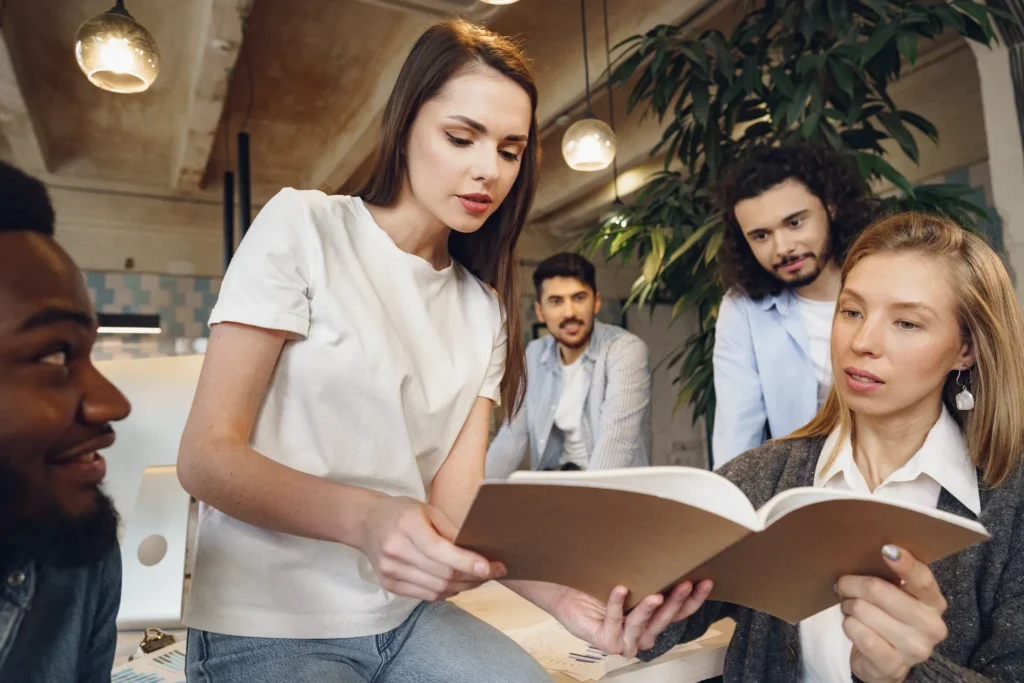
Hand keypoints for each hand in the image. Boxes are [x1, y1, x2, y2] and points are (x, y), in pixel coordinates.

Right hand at [358, 495, 505, 601]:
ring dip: (464, 586)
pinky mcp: (389, 585)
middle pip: (442, 573)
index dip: (468, 561)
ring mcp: (390, 571)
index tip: (491, 566)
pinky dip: (447, 591)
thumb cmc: (403, 512)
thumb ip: (452, 531)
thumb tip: (481, 551)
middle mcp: (395, 550)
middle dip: (473, 576)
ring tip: (480, 577)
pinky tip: (459, 583)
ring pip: (437, 588)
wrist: (366, 522)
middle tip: (495, 570)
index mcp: (407, 525)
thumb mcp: (428, 510)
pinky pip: (426, 595)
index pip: (441, 551)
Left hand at [550, 580, 713, 657]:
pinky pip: (614, 621)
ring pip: (643, 626)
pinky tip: (620, 588)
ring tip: (656, 595)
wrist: (565, 592)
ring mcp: (625, 640)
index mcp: (652, 620)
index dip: (695, 599)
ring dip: (651, 610)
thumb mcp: (630, 577)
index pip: (681, 612)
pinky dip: (617, 604)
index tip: (706, 581)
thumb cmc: (597, 584)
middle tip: (686, 583)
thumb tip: (671, 543)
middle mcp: (642, 634)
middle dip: (677, 602)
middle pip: (666, 620)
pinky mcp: (606, 641)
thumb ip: (649, 573)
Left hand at [838, 545, 948, 682]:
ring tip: (850, 608)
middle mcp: (931, 626)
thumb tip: (872, 553)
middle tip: (844, 585)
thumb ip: (890, 577)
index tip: (886, 548)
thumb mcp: (896, 596)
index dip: (904, 564)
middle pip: (879, 590)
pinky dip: (848, 625)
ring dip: (848, 606)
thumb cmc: (888, 618)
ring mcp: (915, 649)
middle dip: (852, 584)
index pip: (922, 579)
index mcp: (933, 602)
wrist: (885, 662)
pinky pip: (860, 634)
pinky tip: (852, 624)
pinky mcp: (893, 665)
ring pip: (863, 610)